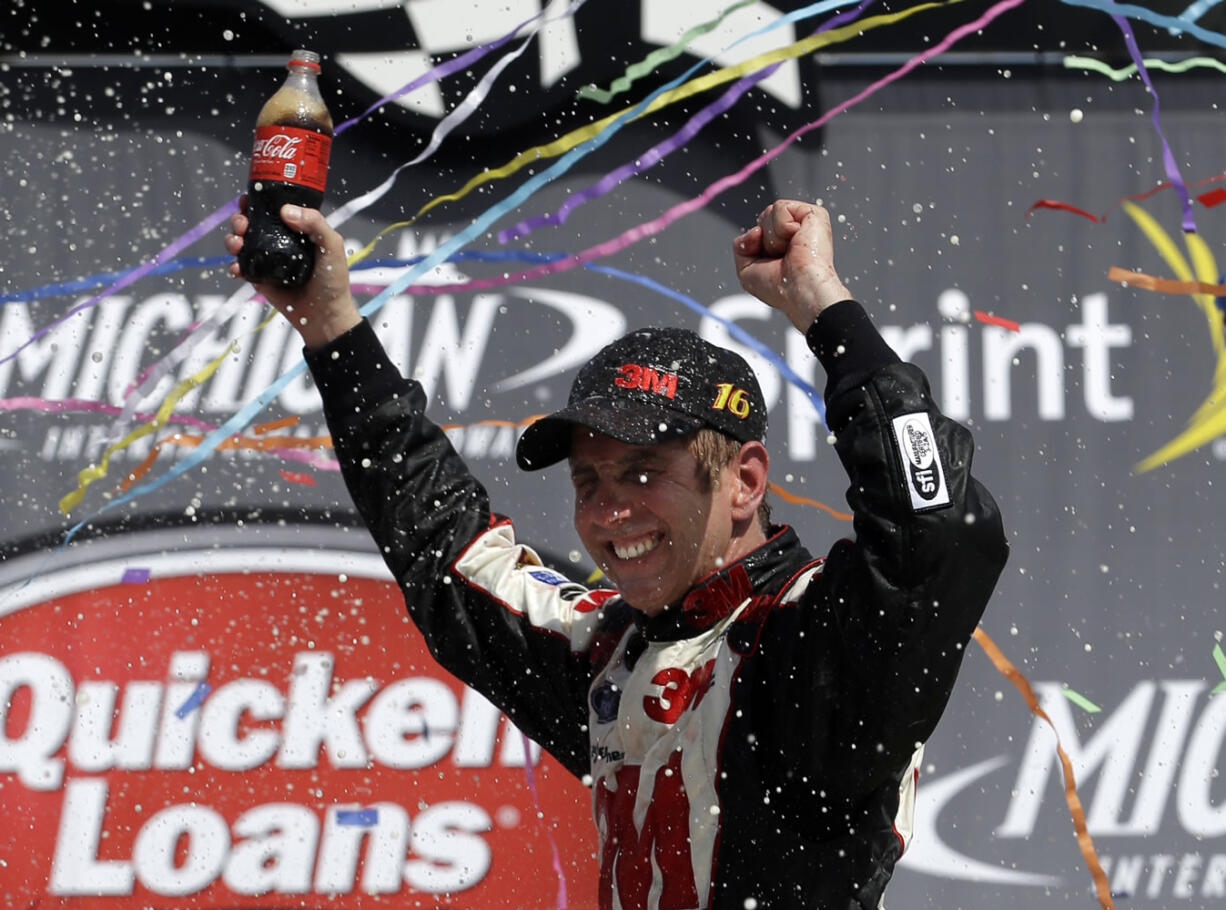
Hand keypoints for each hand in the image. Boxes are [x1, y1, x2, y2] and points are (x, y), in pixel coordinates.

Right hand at [225, 198, 361, 348]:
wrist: (325, 315)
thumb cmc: (333, 280)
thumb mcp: (332, 246)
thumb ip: (315, 223)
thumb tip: (285, 210)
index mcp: (296, 229)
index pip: (272, 209)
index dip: (257, 201)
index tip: (249, 199)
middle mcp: (279, 242)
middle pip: (251, 222)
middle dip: (239, 219)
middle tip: (242, 224)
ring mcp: (268, 260)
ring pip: (241, 242)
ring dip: (232, 239)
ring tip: (236, 244)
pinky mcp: (260, 279)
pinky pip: (241, 268)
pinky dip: (234, 266)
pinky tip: (237, 268)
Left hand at [732, 200, 852, 332]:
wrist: (800, 288)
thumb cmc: (779, 288)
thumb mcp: (746, 270)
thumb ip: (741, 246)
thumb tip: (756, 229)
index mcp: (781, 246)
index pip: (757, 230)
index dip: (753, 245)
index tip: (767, 263)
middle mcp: (793, 234)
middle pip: (762, 219)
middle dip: (763, 241)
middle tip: (780, 258)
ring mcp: (804, 223)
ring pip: (770, 212)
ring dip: (773, 237)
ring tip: (789, 250)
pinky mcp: (814, 214)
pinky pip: (781, 207)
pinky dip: (782, 226)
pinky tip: (796, 240)